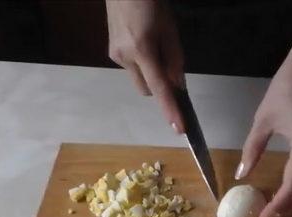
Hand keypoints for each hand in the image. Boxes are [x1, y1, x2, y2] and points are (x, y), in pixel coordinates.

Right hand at [106, 0, 184, 131]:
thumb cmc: (151, 3)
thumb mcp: (170, 29)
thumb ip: (175, 60)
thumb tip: (178, 86)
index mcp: (142, 50)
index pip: (159, 88)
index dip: (170, 109)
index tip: (179, 128)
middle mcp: (124, 57)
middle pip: (147, 89)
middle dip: (159, 86)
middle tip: (169, 65)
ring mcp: (115, 55)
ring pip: (139, 78)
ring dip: (150, 72)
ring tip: (153, 44)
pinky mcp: (111, 51)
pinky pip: (132, 67)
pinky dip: (142, 63)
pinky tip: (142, 41)